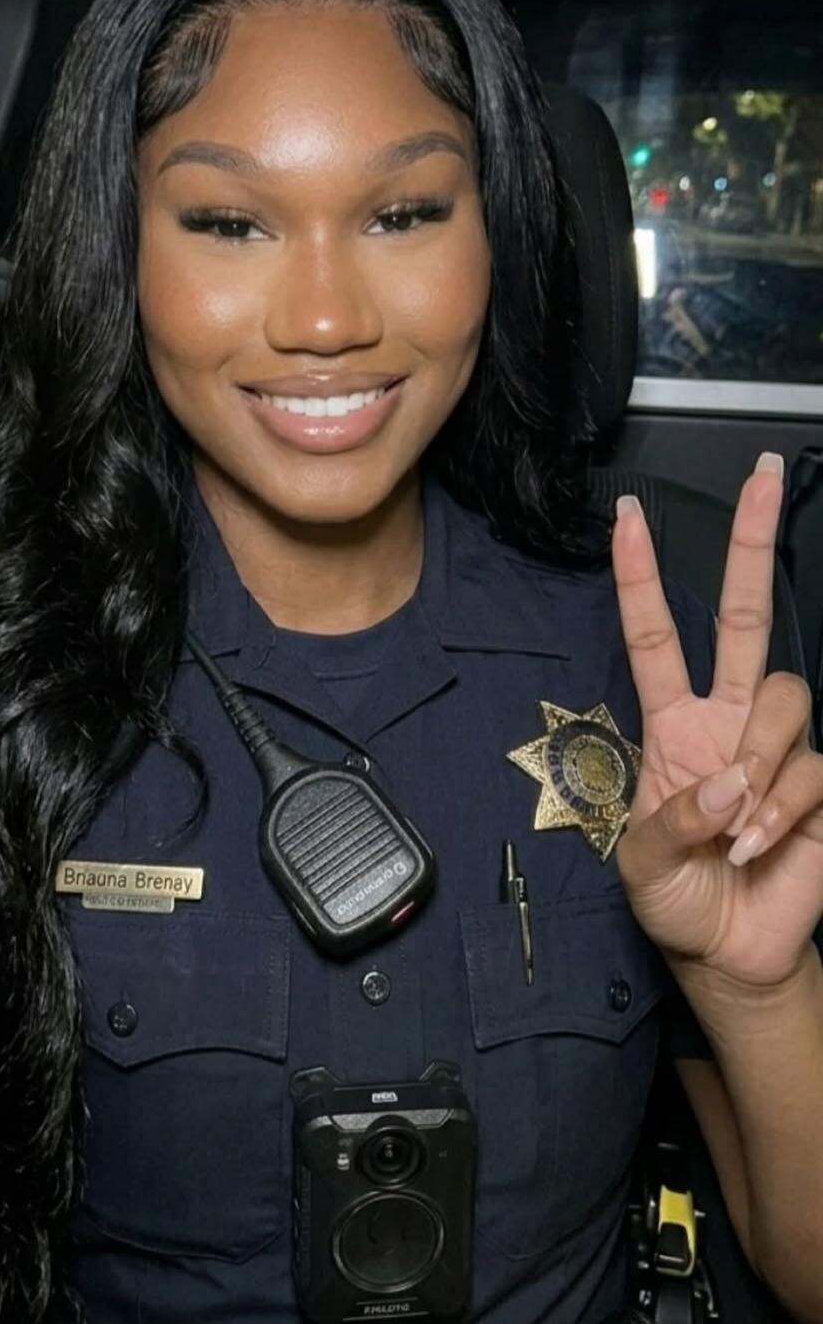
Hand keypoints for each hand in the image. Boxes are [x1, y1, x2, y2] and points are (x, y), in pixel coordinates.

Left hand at [612, 453, 822, 989]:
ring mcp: (777, 749)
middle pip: (744, 619)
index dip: (641, 579)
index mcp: (672, 726)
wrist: (728, 950)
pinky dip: (782, 810)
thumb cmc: (676, 898)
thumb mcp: (641, 864)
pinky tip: (759, 846)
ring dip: (758, 763)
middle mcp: (727, 721)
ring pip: (787, 697)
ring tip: (733, 828)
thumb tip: (723, 785)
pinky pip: (813, 770)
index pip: (655, 637)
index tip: (625, 517)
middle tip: (762, 478)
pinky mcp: (820, 786)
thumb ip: (670, 823)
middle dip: (751, 547)